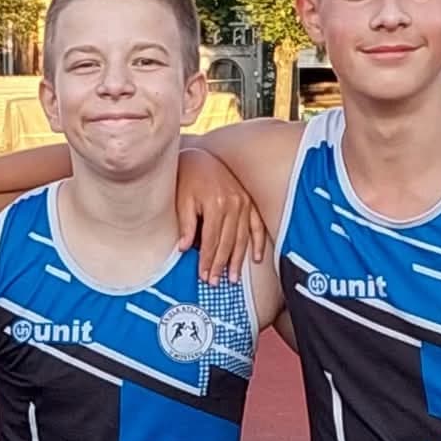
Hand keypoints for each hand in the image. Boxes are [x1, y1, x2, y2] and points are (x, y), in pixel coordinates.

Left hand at [177, 148, 267, 285]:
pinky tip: (256, 258)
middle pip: (228, 242)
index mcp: (215, 204)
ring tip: (233, 278)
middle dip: (221, 265)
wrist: (200, 158)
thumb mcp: (182, 201)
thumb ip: (186, 225)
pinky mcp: (249, 201)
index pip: (211, 240)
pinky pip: (256, 225)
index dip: (207, 260)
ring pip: (242, 237)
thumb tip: (182, 250)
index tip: (203, 276)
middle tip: (216, 283)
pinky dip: (258, 242)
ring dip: (238, 259)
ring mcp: (244, 202)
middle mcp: (233, 203)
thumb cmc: (187, 179)